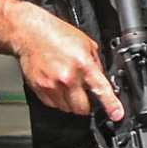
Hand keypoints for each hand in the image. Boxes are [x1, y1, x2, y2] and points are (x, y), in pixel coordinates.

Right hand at [9, 3, 123, 120]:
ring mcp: (52, 85)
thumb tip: (101, 80)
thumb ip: (95, 64)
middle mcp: (68, 77)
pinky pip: (53, 104)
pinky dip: (57, 99)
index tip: (117, 115)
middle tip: (84, 94)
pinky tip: (56, 84)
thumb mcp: (86, 44)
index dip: (111, 105)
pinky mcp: (39, 89)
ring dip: (71, 102)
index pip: (101, 89)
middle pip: (82, 108)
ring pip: (67, 108)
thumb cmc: (56, 34)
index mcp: (83, 64)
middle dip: (86, 104)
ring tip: (67, 84)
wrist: (29, 33)